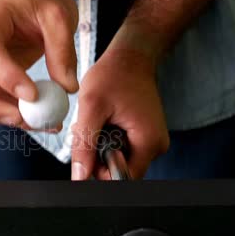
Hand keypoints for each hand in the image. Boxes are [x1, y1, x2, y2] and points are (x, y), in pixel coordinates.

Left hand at [71, 42, 168, 179]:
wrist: (130, 57)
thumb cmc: (114, 75)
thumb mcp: (91, 107)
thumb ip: (84, 144)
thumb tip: (79, 176)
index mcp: (148, 143)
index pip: (122, 178)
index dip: (100, 170)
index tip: (88, 147)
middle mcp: (155, 146)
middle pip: (120, 169)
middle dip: (98, 155)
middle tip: (90, 127)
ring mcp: (151, 141)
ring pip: (119, 159)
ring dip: (101, 145)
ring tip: (97, 120)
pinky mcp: (144, 135)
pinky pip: (122, 148)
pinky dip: (107, 138)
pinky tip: (103, 120)